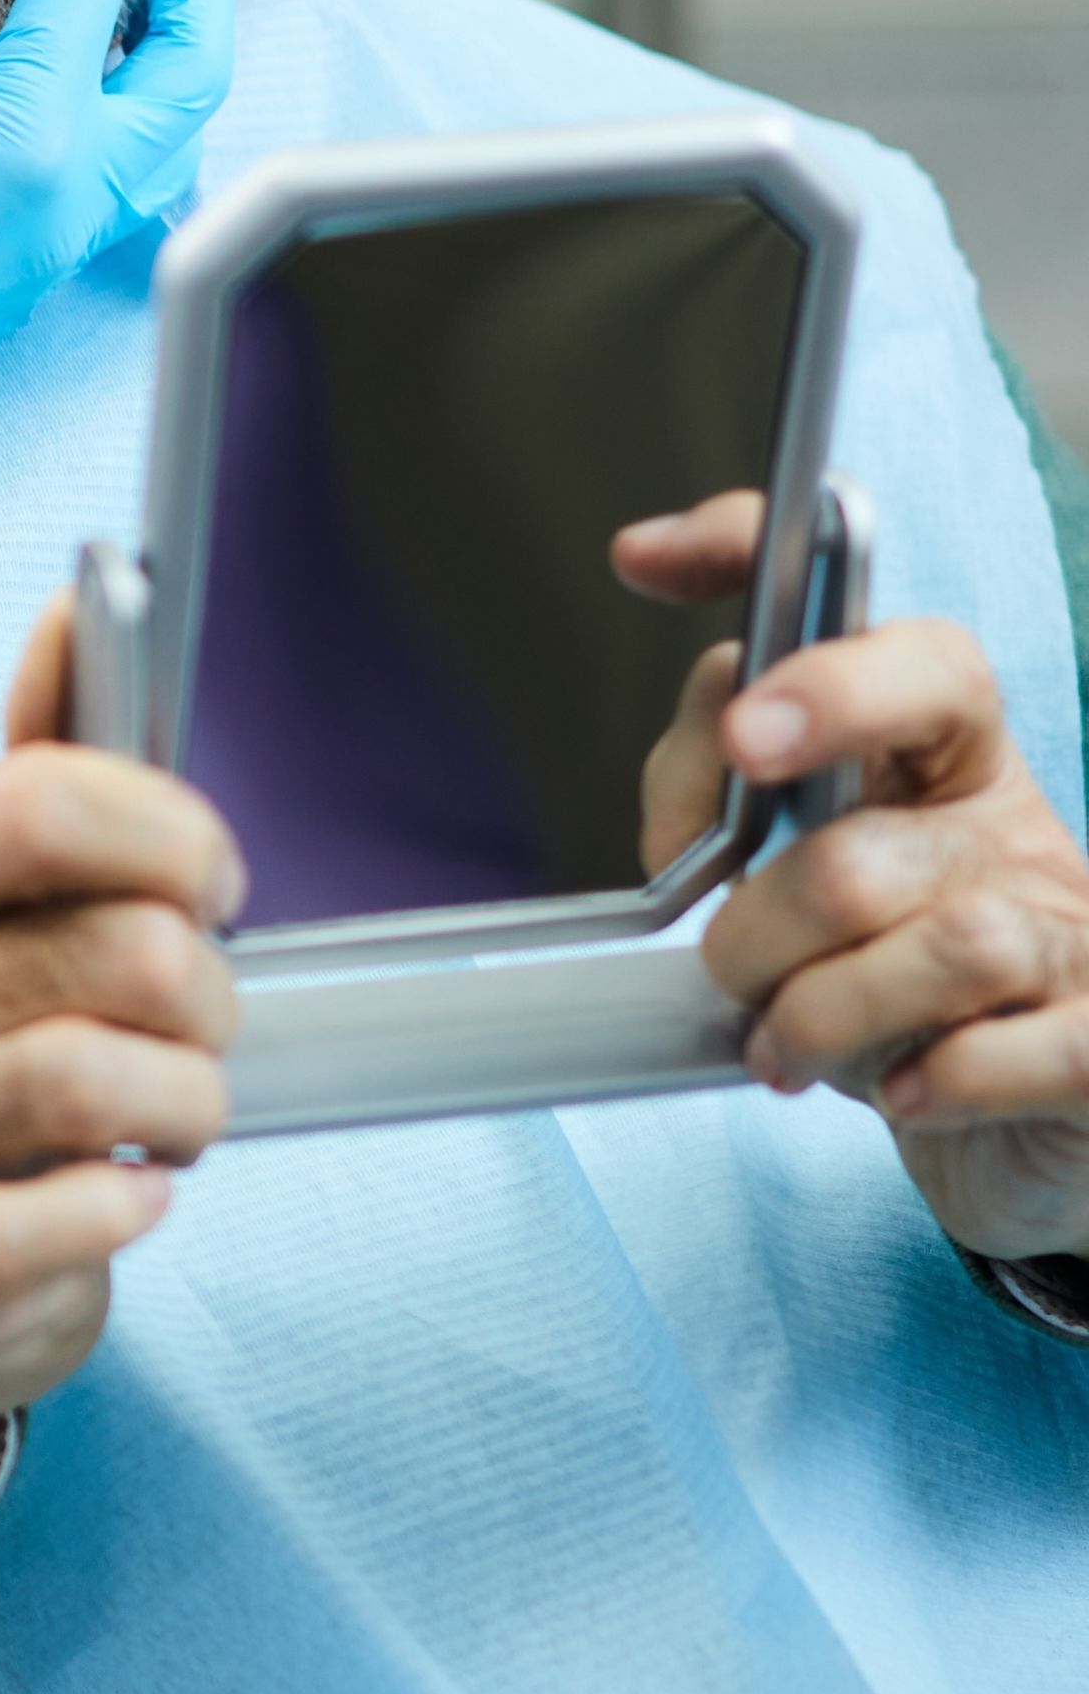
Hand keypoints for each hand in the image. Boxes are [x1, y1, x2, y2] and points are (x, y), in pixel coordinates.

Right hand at [0, 598, 247, 1457]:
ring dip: (189, 1105)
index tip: (208, 884)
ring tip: (173, 1115)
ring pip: (103, 1079)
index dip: (172, 836)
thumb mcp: (2, 900)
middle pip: (122, 951)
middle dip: (209, 997)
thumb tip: (79, 600)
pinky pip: (59, 1218)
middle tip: (191, 1028)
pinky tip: (130, 1193)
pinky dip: (127, 1206)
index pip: (41, 802)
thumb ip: (52, 760)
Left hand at [616, 491, 1088, 1265]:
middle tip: (725, 966)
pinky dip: (943, 1076)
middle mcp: (1011, 822)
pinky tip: (904, 1091)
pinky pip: (1023, 1048)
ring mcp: (1070, 928)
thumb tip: (678, 822)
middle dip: (760, 910)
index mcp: (940, 758)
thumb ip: (730, 822)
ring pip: (940, 939)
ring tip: (784, 1051)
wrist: (1032, 1128)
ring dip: (823, 1012)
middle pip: (868, 822)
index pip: (900, 647)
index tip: (647, 565)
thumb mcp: (801, 896)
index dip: (786, 603)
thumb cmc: (898, 1002)